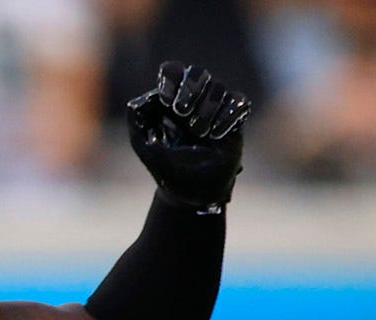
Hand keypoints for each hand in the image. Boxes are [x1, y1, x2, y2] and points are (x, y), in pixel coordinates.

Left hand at [127, 62, 250, 212]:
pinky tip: (217, 134)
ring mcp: (216, 107)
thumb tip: (139, 100)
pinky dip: (228, 116)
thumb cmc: (166, 167)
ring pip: (219, 88)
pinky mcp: (234, 118)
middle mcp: (195, 97)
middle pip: (198, 72)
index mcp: (171, 98)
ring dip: (207, 110)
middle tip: (182, 112)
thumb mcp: (144, 145)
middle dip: (191, 89)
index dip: (171, 80)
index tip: (166, 101)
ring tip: (200, 134)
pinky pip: (239, 102)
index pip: (173, 71)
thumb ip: (136, 120)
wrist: (191, 192)